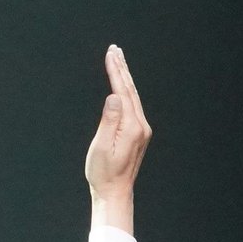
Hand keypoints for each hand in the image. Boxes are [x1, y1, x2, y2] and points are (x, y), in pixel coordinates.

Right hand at [84, 44, 150, 233]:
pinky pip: (132, 105)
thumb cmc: (103, 172)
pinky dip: (126, 90)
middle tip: (115, 50)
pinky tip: (122, 86)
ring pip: (133, 97)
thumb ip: (108, 120)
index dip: (116, 71)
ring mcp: (140, 129)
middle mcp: (140, 125)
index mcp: (132, 127)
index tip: (110, 54)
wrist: (115, 192)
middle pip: (131, 90)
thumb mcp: (101, 147)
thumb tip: (114, 97)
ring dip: (125, 78)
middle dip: (122, 68)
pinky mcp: (137, 134)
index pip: (123, 92)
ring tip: (118, 62)